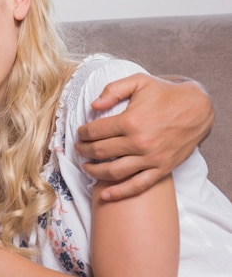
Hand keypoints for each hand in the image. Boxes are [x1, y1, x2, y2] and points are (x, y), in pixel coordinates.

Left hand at [76, 73, 212, 200]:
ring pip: (114, 171)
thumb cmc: (165, 94)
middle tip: (78, 148)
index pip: (95, 131)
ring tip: (85, 166)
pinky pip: (137, 186)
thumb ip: (113, 90)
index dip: (83, 133)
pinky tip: (104, 195)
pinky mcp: (161, 169)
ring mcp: (151, 159)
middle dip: (84, 150)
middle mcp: (139, 142)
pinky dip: (119, 193)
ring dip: (95, 171)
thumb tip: (93, 105)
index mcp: (131, 121)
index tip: (80, 133)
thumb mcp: (139, 81)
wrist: (198, 109)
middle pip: (100, 152)